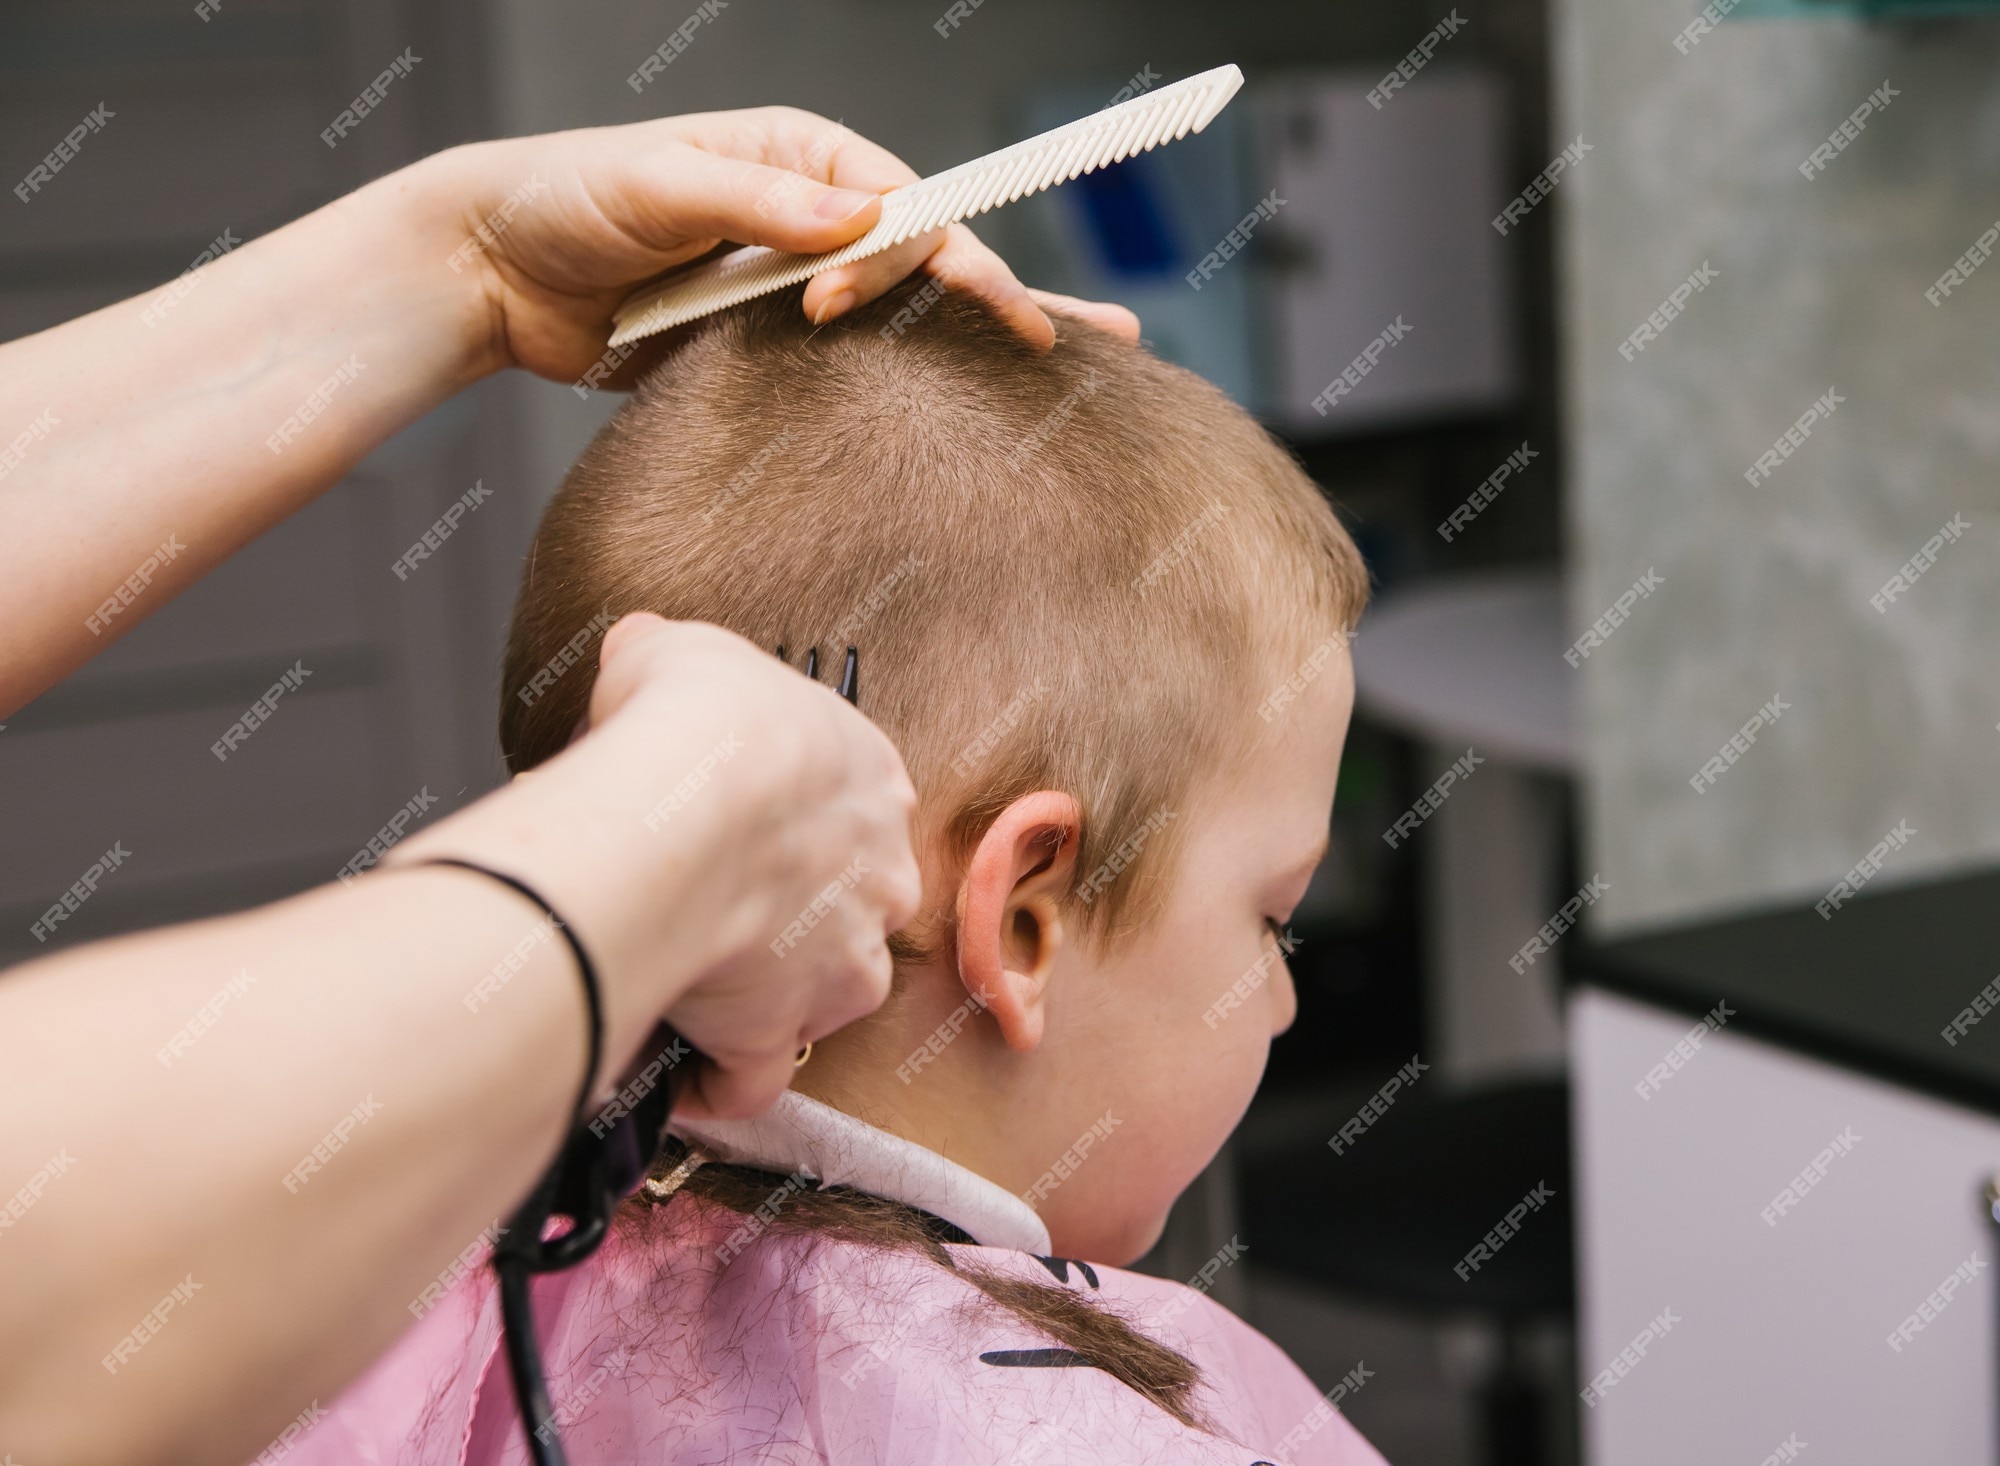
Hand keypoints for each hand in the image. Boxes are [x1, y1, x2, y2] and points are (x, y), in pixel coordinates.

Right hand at [396, 614, 920, 1120]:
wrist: (691, 794)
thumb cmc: (696, 719)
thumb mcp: (679, 651)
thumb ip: (670, 659)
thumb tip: (640, 649)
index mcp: (869, 779)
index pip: (844, 811)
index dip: (788, 826)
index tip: (737, 835)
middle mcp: (880, 872)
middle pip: (841, 906)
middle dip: (786, 916)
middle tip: (707, 912)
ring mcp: (844, 958)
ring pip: (814, 993)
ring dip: (760, 997)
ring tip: (687, 988)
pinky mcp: (789, 1026)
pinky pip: (757, 1077)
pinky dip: (718, 1084)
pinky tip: (675, 1074)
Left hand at [417, 107, 1140, 383]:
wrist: (493, 272)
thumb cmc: (563, 199)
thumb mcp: (656, 183)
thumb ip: (755, 202)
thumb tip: (860, 222)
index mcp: (799, 156)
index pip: (895, 205)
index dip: (897, 255)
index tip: (837, 303)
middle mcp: (814, 214)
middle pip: (932, 253)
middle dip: (999, 290)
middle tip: (1061, 340)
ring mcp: (800, 282)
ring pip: (914, 307)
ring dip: (992, 324)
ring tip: (1089, 347)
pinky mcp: (774, 345)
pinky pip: (859, 361)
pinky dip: (924, 373)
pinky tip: (981, 393)